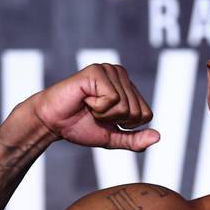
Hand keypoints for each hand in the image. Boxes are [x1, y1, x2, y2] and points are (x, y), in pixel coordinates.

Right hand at [30, 63, 160, 151]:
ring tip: (89, 105)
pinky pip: (112, 99)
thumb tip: (157, 137)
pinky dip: (97, 107)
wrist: (52, 122)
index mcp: (128, 87)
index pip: (147, 115)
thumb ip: (134, 140)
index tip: (106, 118)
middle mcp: (121, 74)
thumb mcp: (113, 138)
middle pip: (137, 112)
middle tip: (95, 112)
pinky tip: (85, 99)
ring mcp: (109, 70)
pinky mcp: (97, 71)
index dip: (126, 125)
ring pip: (125, 107)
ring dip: (104, 114)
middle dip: (115, 120)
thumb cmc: (80, 126)